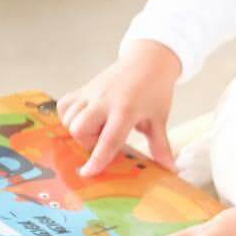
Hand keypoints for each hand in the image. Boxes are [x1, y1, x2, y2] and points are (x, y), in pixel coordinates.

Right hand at [57, 40, 180, 176]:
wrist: (148, 62)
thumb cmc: (155, 91)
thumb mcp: (159, 120)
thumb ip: (161, 146)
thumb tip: (171, 170)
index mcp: (125, 110)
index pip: (108, 140)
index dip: (97, 159)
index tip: (87, 173)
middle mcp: (103, 101)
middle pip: (80, 130)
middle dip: (89, 143)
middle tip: (106, 140)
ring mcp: (90, 93)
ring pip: (69, 119)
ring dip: (80, 131)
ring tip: (99, 128)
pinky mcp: (83, 88)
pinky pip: (64, 106)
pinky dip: (69, 116)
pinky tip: (86, 118)